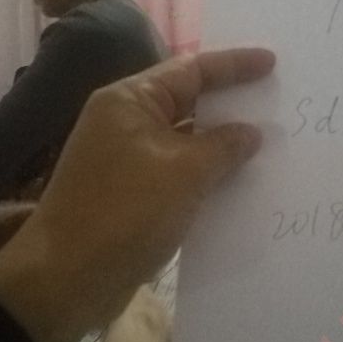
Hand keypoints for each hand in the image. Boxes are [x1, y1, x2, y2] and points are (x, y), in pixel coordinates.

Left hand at [0, 47, 275, 341]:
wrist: (66, 280)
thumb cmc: (124, 212)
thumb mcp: (184, 173)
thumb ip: (224, 146)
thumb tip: (250, 132)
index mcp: (129, 101)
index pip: (191, 69)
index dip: (234, 65)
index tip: (273, 61)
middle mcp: (125, 121)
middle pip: (187, 101)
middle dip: (231, 103)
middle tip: (277, 100)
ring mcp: (126, 158)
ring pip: (185, 139)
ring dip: (221, 143)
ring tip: (269, 142)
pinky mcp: (130, 192)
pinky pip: (177, 171)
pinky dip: (206, 173)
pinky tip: (239, 183)